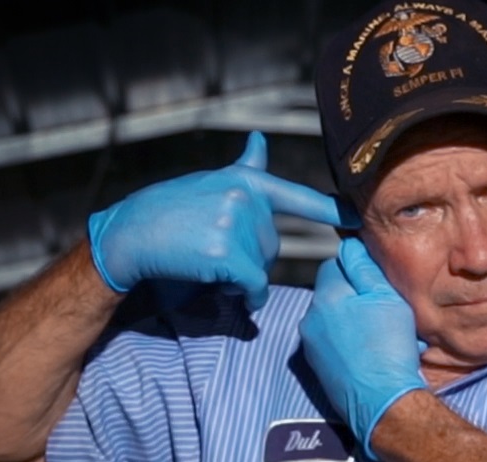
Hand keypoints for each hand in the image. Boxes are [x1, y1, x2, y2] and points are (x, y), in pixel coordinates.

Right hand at [87, 131, 352, 309]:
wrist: (131, 233)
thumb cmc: (168, 210)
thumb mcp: (210, 181)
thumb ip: (244, 168)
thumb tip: (260, 140)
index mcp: (246, 180)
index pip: (295, 196)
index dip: (329, 209)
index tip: (355, 218)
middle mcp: (246, 198)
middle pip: (272, 246)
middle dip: (249, 257)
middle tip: (209, 246)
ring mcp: (237, 225)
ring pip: (261, 268)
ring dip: (239, 276)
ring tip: (204, 257)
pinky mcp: (228, 253)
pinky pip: (252, 286)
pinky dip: (243, 295)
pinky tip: (219, 284)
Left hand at [300, 238, 427, 458]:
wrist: (383, 402)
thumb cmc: (389, 347)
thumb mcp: (385, 298)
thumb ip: (364, 268)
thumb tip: (349, 246)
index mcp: (325, 297)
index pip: (333, 265)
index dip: (356, 270)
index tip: (376, 284)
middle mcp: (310, 319)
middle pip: (332, 294)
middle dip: (354, 298)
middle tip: (383, 312)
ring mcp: (310, 346)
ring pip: (333, 321)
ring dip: (353, 322)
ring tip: (381, 336)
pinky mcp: (316, 368)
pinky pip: (332, 344)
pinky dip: (349, 344)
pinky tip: (371, 354)